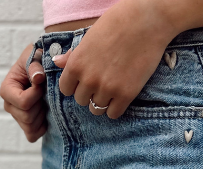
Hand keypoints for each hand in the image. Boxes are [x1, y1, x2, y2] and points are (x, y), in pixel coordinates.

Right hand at [0, 43, 47, 141]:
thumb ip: (35, 65)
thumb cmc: (36, 61)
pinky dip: (41, 127)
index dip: (36, 95)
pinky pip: (32, 136)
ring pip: (30, 127)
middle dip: (40, 106)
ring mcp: (16, 118)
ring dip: (42, 115)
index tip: (41, 84)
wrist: (42, 70)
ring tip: (44, 102)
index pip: (23, 103)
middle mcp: (8, 106)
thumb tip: (38, 78)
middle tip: (44, 94)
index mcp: (7, 89)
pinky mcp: (25, 126)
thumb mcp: (34, 56)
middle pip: (27, 117)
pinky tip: (45, 114)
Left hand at [53, 0, 176, 118]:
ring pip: (96, 110)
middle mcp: (89, 79)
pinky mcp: (126, 95)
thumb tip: (56, 63)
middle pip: (81, 101)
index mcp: (76, 64)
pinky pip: (113, 114)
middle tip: (102, 81)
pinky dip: (116, 108)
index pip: (65, 89)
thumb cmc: (117, 23)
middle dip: (89, 93)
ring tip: (112, 88)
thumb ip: (73, 55)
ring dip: (102, 101)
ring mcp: (107, 89)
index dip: (75, 85)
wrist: (146, 20)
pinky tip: (120, 95)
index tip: (84, 80)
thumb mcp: (89, 37)